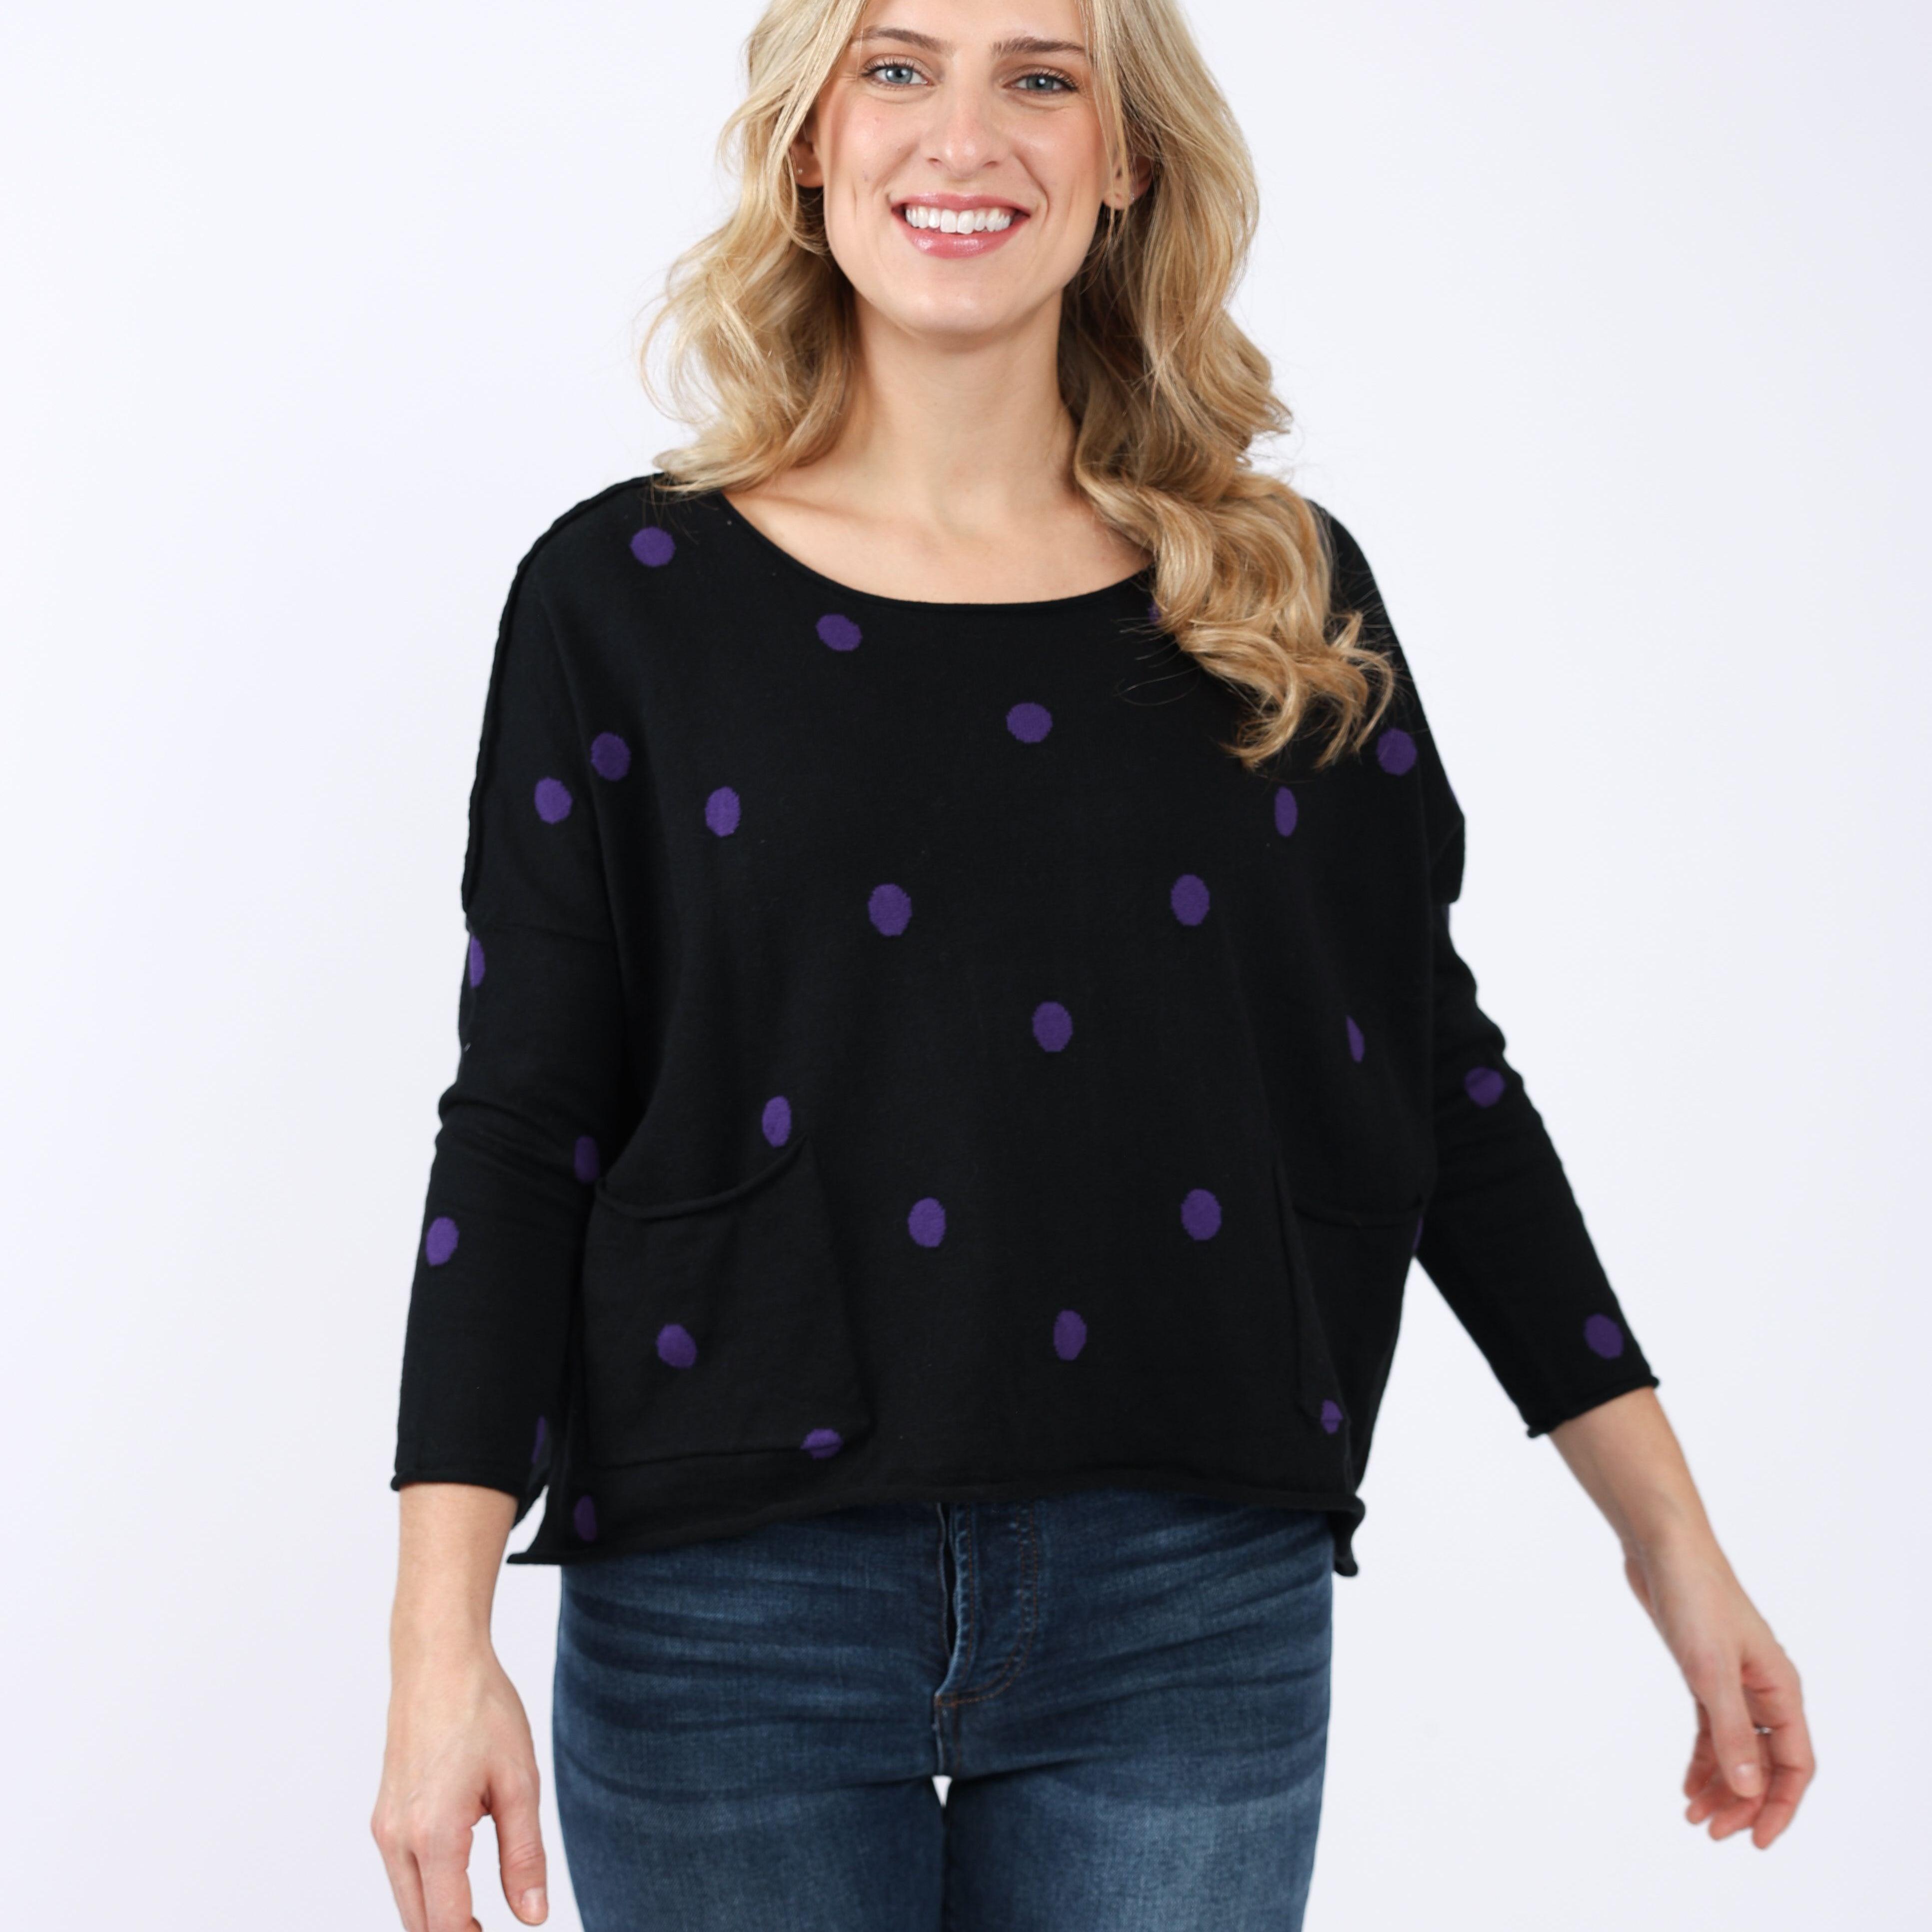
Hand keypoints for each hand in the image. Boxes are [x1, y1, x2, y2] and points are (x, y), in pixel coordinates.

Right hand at [372, 1639, 549, 1931]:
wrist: (438, 1660)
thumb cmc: (482, 1709)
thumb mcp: (520, 1782)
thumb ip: (524, 1856)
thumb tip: (532, 1917)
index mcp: (434, 1834)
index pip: (446, 1927)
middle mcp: (398, 1838)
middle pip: (420, 1924)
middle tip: (495, 1928)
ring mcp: (384, 1827)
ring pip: (408, 1903)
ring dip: (440, 1917)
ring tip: (482, 1918)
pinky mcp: (383, 1815)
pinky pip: (402, 1873)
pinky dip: (428, 1890)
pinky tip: (460, 1879)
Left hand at [1621, 1533, 1814, 1847]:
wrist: (1663, 1547)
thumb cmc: (1695, 1597)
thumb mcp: (1711, 1672)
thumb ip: (1731, 1733)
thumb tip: (1751, 1791)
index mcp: (1781, 1690)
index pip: (1795, 1765)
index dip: (1780, 1807)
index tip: (1756, 1842)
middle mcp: (1765, 1690)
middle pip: (1767, 1764)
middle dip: (1744, 1803)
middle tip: (1711, 1832)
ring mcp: (1734, 1681)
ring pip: (1737, 1750)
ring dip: (1720, 1785)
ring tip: (1694, 1817)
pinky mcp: (1704, 1671)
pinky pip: (1712, 1729)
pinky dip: (1702, 1758)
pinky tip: (1687, 1784)